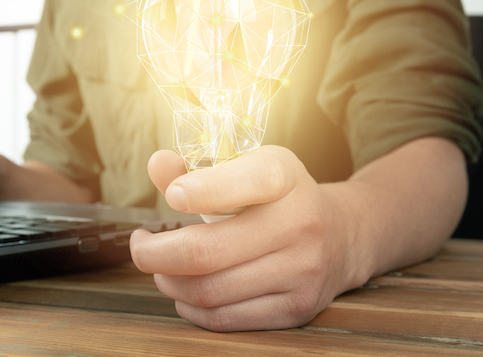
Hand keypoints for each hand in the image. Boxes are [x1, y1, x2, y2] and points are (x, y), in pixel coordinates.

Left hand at [129, 147, 363, 331]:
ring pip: (210, 290)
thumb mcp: (245, 167)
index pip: (243, 182)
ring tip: (161, 268)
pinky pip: (225, 318)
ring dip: (169, 282)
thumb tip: (157, 163)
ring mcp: (302, 270)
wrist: (342, 234)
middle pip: (207, 251)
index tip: (172, 197)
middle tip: (140, 246)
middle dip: (154, 254)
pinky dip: (191, 307)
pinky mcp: (297, 307)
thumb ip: (195, 168)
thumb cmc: (276, 196)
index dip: (199, 190)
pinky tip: (185, 290)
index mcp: (284, 176)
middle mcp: (300, 222)